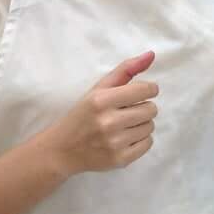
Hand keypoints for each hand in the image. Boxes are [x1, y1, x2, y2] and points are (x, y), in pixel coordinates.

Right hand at [50, 51, 159, 174]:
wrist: (62, 150)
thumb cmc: (83, 114)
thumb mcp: (98, 89)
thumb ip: (125, 70)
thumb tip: (151, 54)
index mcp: (101, 100)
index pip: (145, 90)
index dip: (147, 90)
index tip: (139, 93)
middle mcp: (108, 122)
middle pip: (151, 109)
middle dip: (143, 107)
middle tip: (126, 111)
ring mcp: (115, 143)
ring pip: (151, 126)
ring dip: (141, 124)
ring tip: (123, 125)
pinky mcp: (120, 159)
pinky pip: (148, 143)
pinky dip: (141, 140)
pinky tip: (124, 138)